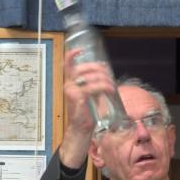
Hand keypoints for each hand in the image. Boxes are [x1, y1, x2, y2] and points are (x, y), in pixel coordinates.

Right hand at [59, 50, 116, 167]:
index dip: (72, 56)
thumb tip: (105, 74)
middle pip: (83, 68)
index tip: (80, 50)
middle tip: (108, 73)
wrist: (82, 129)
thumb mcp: (91, 96)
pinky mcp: (78, 98)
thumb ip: (95, 84)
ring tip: (112, 85)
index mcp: (71, 83)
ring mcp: (72, 91)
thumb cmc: (87, 114)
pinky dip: (104, 87)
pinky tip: (111, 90)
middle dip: (98, 68)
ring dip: (104, 79)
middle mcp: (69, 85)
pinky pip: (93, 87)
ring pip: (90, 77)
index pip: (67, 65)